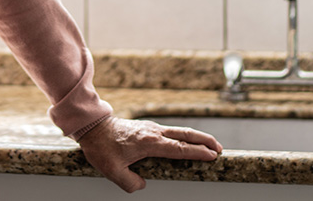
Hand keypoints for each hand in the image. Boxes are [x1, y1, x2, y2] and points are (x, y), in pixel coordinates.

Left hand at [77, 117, 222, 192]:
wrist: (92, 126)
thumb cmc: (101, 146)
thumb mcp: (112, 171)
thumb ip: (130, 183)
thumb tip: (142, 185)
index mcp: (148, 143)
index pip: (179, 148)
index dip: (197, 152)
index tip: (212, 155)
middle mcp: (153, 132)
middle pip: (185, 135)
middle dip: (204, 141)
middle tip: (219, 149)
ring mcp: (151, 128)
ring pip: (179, 131)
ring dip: (196, 137)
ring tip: (209, 145)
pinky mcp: (147, 128)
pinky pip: (170, 132)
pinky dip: (184, 137)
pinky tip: (186, 143)